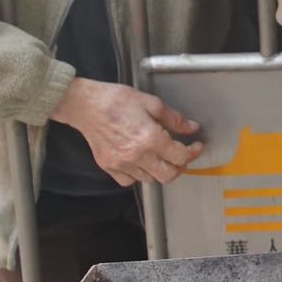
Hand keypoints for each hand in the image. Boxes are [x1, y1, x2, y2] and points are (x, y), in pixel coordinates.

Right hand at [51, 78, 202, 185]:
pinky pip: (129, 181)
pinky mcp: (109, 167)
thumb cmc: (116, 100)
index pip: (180, 156)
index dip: (193, 152)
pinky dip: (139, 175)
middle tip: (182, 156)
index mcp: (150, 138)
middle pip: (168, 175)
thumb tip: (192, 128)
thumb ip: (174, 118)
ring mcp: (122, 164)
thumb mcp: (152, 103)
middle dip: (180, 167)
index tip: (195, 146)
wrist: (86, 105)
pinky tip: (141, 162)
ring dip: (160, 170)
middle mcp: (137, 156)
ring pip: (150, 180)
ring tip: (161, 157)